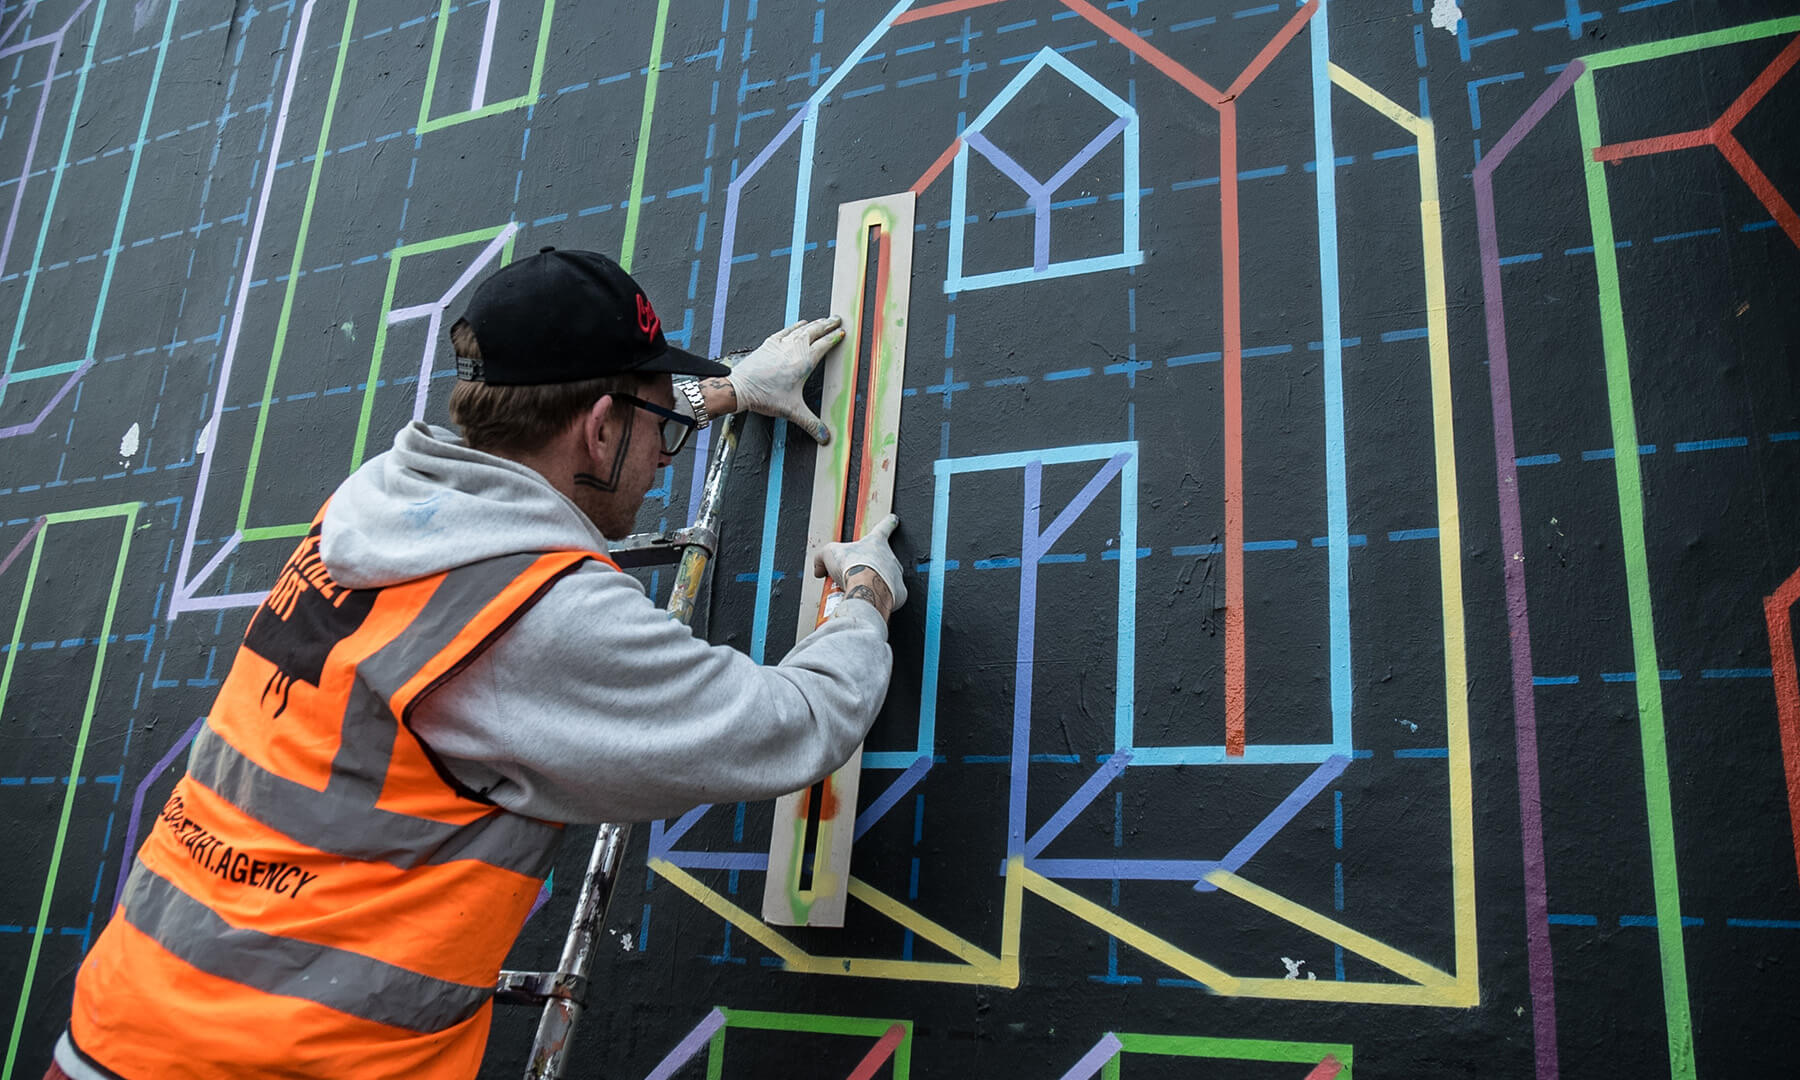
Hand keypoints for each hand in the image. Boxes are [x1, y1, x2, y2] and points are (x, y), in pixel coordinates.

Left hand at [727, 316, 844, 443]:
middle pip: (815, 331)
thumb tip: (826, 438)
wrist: (740, 388)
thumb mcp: (792, 411)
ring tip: (822, 320)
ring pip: (801, 329)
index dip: (834, 338)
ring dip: (814, 323)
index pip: (824, 345)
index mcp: (804, 362)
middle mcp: (793, 349)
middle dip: (827, 324)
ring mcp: (780, 344)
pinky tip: (799, 324)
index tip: (842, 333)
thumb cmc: (765, 397)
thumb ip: (811, 423)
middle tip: (837, 319)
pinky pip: (786, 330)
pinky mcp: (768, 344)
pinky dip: (795, 326)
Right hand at [812, 514, 905, 618]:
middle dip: (870, 566)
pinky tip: (869, 598)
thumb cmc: (852, 567)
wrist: (864, 589)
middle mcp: (890, 556)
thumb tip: (819, 569)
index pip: (884, 527)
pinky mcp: (900, 592)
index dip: (888, 522)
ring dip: (875, 582)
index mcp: (876, 542)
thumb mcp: (829, 554)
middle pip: (882, 558)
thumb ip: (822, 558)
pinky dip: (880, 597)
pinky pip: (891, 594)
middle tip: (855, 574)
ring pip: (886, 577)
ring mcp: (896, 574)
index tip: (893, 519)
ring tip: (860, 588)